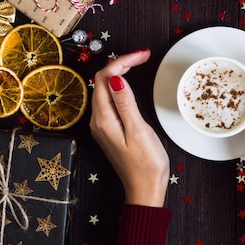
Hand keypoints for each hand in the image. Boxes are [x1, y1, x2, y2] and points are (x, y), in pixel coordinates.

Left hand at [90, 49, 169, 206]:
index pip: (105, 78)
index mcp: (103, 119)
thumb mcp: (138, 131)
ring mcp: (103, 124)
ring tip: (139, 61)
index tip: (142, 55)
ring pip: (106, 88)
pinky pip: (110, 99)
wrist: (145, 189)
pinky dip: (121, 84)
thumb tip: (115, 78)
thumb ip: (125, 103)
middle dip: (121, 62)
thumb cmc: (146, 164)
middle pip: (102, 81)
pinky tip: (130, 81)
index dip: (122, 61)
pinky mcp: (111, 128)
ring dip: (120, 71)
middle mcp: (98, 120)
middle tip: (144, 55)